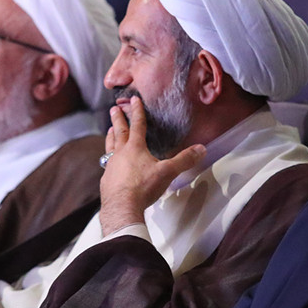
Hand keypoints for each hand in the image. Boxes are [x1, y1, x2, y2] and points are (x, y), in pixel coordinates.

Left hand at [98, 96, 204, 235]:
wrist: (122, 207)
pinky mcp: (106, 180)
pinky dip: (109, 160)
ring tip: (110, 131)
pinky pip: (107, 165)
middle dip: (118, 119)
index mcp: (135, 148)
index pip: (137, 125)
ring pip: (110, 147)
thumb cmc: (143, 188)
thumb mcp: (167, 172)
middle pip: (119, 132)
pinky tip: (110, 164)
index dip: (136, 111)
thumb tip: (201, 149)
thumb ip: (184, 160)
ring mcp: (111, 167)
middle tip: (113, 108)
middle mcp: (120, 154)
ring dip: (111, 137)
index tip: (133, 100)